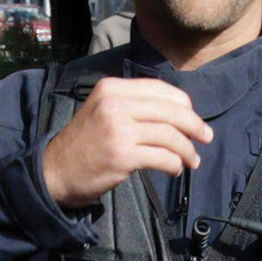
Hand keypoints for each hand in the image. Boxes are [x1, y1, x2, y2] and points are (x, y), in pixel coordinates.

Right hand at [40, 76, 211, 209]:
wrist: (55, 172)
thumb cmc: (84, 144)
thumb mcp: (102, 110)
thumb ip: (132, 105)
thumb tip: (176, 111)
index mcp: (112, 88)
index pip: (160, 89)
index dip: (184, 104)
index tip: (193, 118)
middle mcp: (115, 104)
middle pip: (171, 110)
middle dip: (195, 125)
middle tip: (206, 137)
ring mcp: (118, 130)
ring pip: (170, 135)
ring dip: (188, 149)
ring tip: (193, 160)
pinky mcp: (122, 156)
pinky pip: (162, 157)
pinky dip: (175, 164)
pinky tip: (176, 169)